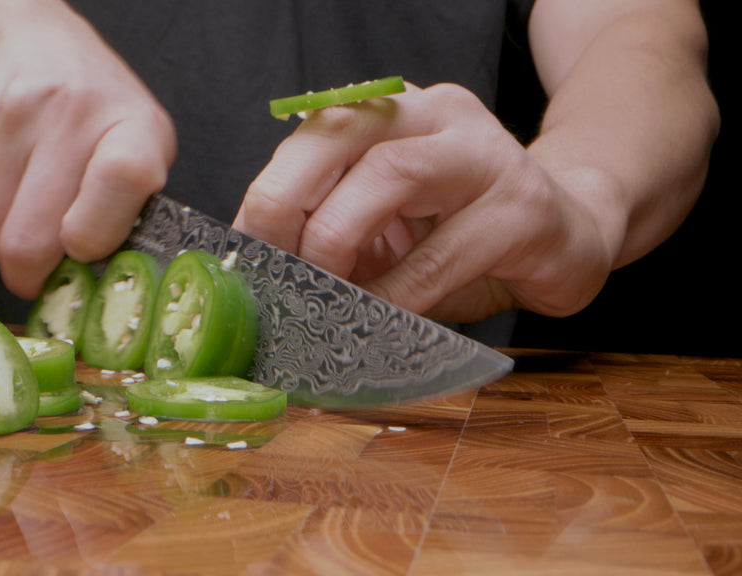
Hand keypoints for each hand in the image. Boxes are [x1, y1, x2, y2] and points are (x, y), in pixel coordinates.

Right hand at [0, 1, 175, 298]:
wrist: (38, 44)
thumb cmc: (102, 117)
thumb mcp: (143, 153)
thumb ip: (129, 216)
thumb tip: (92, 288)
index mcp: (134, 129)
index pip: (121, 179)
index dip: (93, 236)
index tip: (84, 253)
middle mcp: (74, 113)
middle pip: (29, 239)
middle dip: (33, 275)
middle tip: (45, 270)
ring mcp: (14, 114)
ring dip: (2, 244)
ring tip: (28, 215)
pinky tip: (5, 185)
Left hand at [233, 83, 615, 322]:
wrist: (572, 232)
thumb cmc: (464, 234)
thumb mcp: (389, 223)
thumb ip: (334, 227)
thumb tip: (264, 270)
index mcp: (397, 112)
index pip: (317, 130)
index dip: (271, 189)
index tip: (246, 248)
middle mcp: (440, 116)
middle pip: (345, 136)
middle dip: (292, 206)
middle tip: (275, 270)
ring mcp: (489, 155)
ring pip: (394, 176)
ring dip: (339, 242)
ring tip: (320, 292)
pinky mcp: (525, 211)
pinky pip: (442, 255)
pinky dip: (396, 294)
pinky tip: (375, 318)